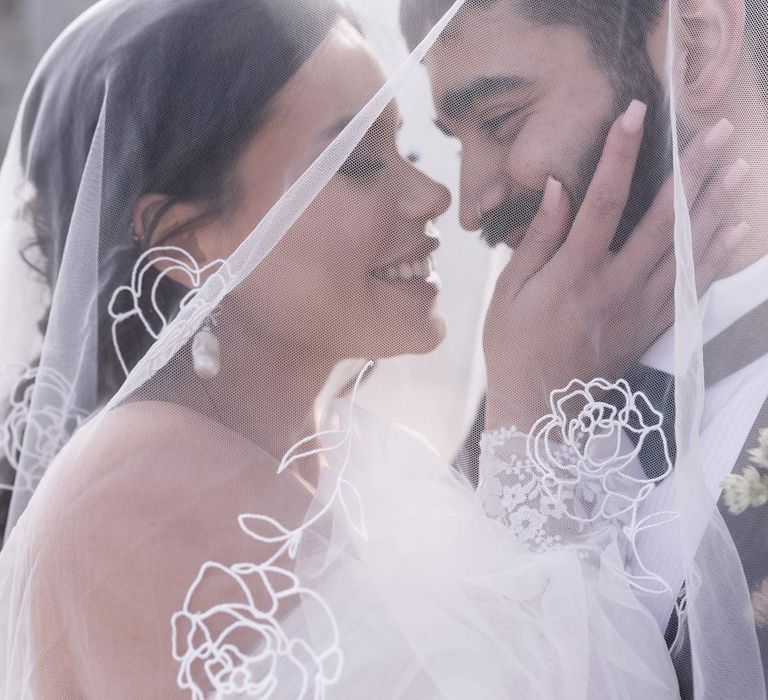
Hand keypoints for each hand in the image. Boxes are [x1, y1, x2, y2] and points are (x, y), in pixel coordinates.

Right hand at [483, 101, 746, 431]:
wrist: (540, 407)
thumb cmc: (514, 346)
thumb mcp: (510, 291)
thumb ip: (539, 238)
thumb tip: (558, 187)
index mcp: (575, 272)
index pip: (603, 201)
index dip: (620, 154)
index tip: (635, 113)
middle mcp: (617, 285)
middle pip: (664, 221)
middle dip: (693, 172)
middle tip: (719, 132)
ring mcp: (642, 308)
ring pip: (688, 250)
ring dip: (716, 206)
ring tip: (738, 167)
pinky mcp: (654, 326)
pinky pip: (695, 286)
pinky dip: (719, 256)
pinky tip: (738, 229)